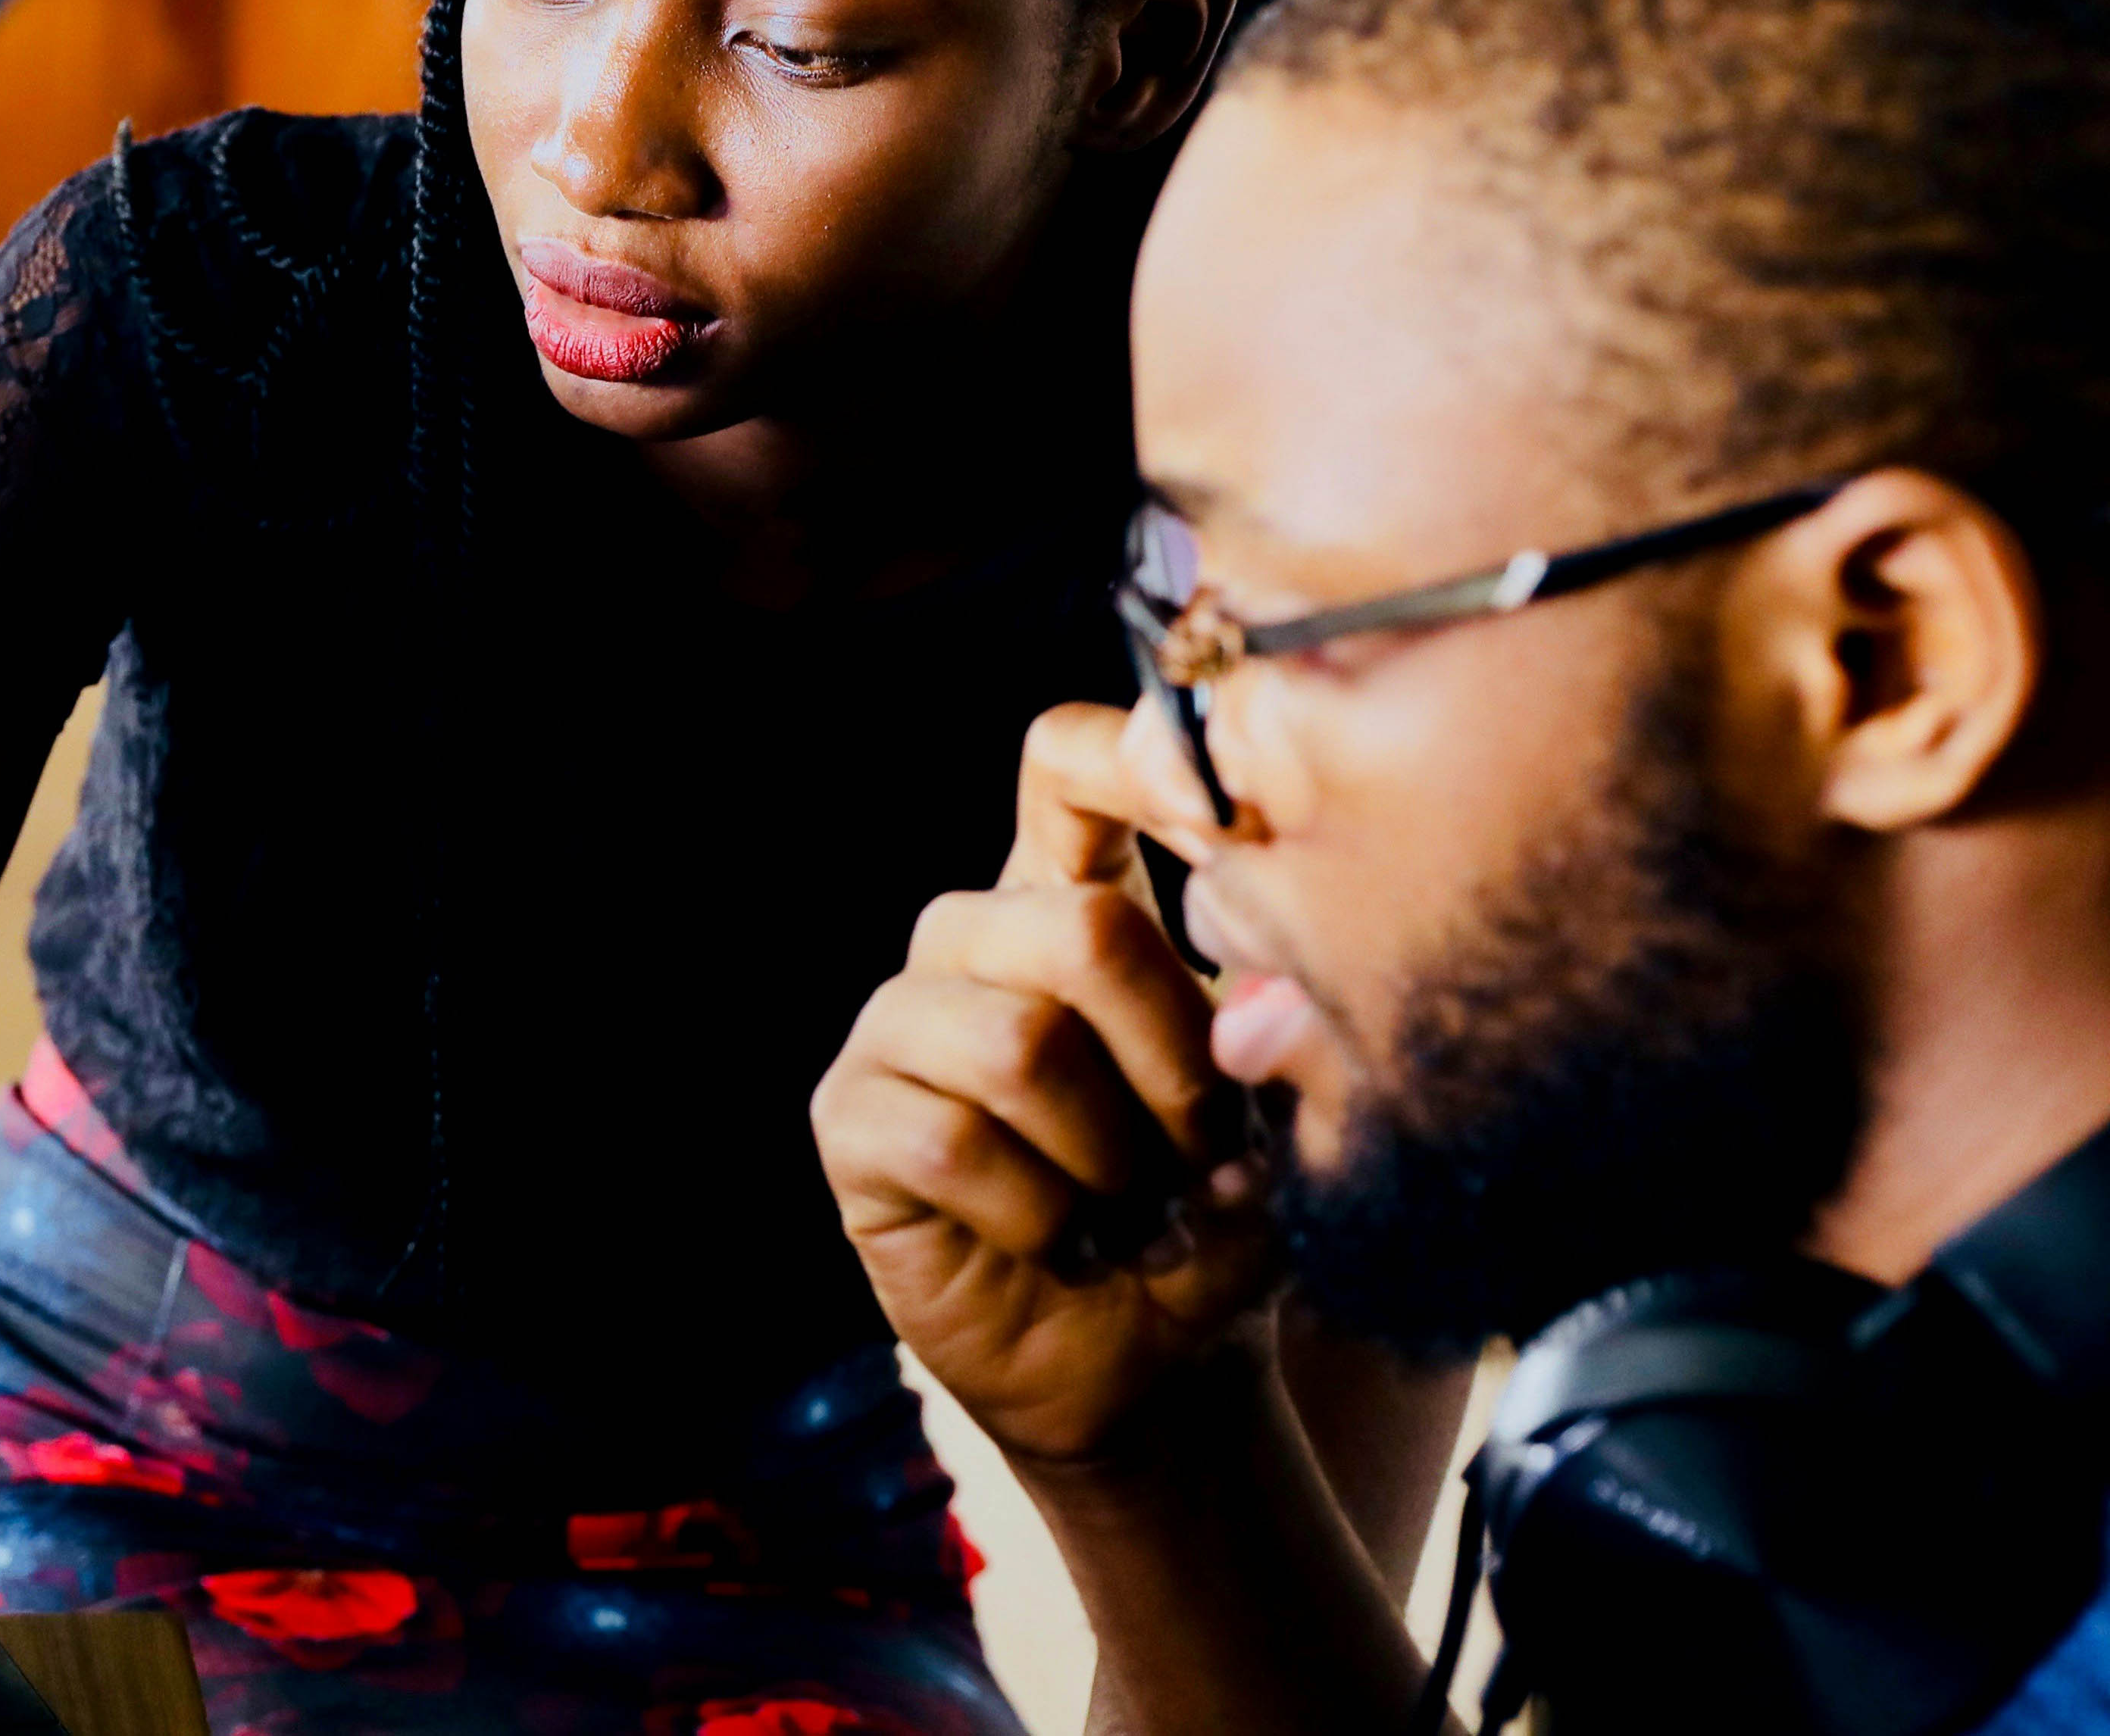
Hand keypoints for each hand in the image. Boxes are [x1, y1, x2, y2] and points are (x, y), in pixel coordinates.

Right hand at [812, 701, 1276, 1465]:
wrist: (1148, 1367)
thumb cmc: (1211, 1218)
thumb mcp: (1273, 1119)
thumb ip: (1269, 1038)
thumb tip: (1252, 1011)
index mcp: (1073, 902)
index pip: (1066, 764)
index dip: (1135, 758)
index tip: (1224, 827)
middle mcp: (974, 942)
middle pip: (1079, 925)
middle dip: (1179, 1062)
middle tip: (1208, 1155)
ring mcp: (899, 1026)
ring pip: (1020, 1045)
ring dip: (1114, 1158)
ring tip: (1139, 1214)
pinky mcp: (853, 1119)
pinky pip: (950, 1140)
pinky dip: (1043, 1215)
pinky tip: (1063, 1246)